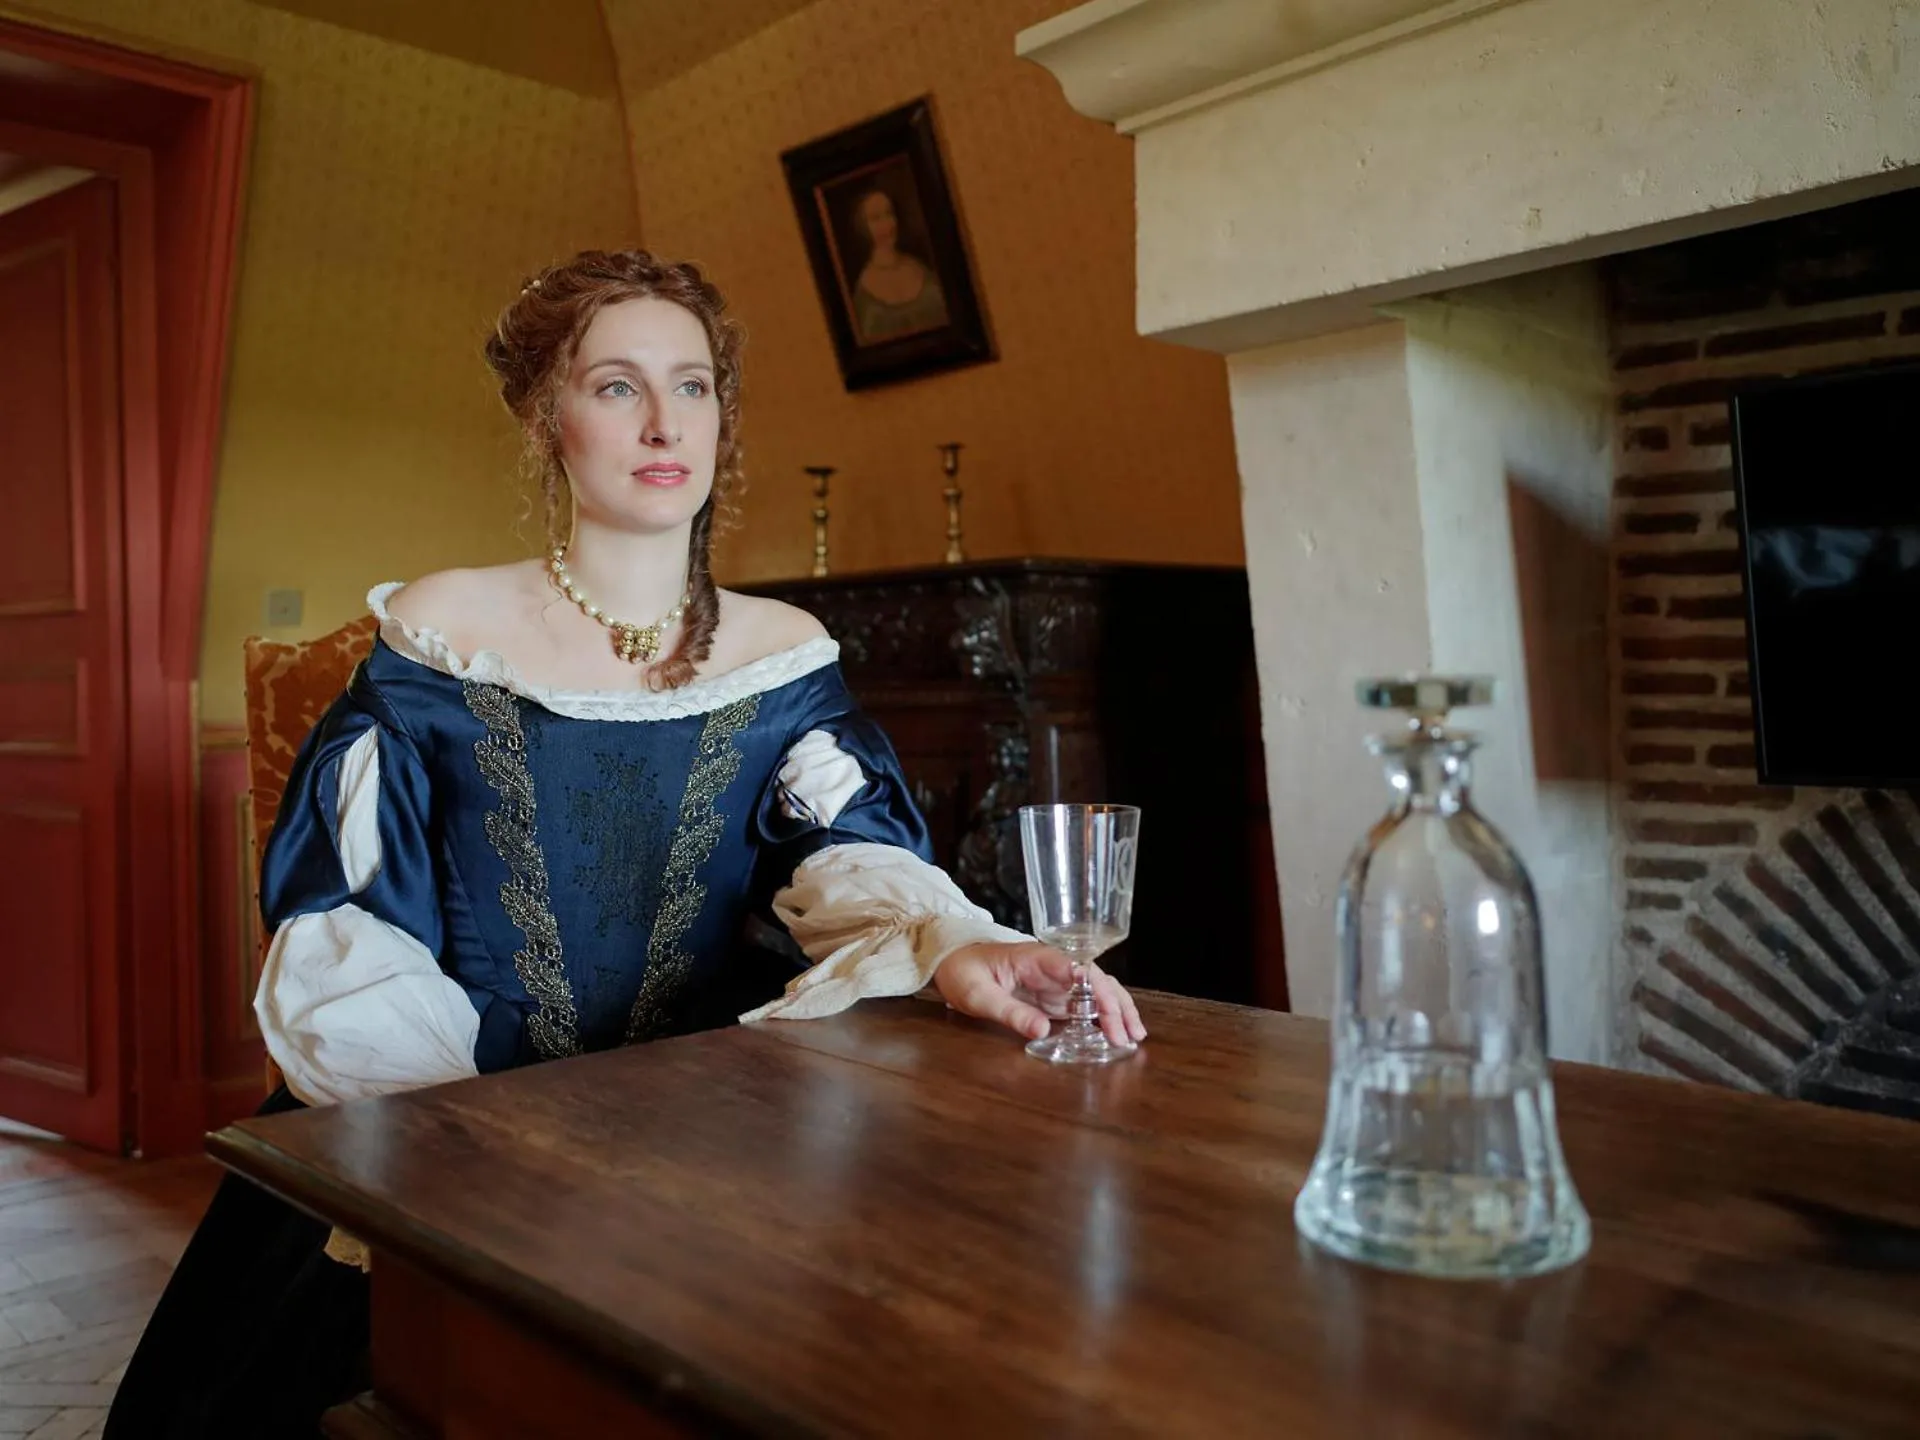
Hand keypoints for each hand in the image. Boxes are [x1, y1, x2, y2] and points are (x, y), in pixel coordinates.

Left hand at [932, 942, 1146, 1047]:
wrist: (950, 961)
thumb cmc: (962, 971)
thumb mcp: (978, 995)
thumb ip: (1010, 1012)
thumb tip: (1043, 1031)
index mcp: (1036, 958)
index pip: (1075, 968)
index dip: (1095, 988)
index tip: (1108, 1013)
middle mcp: (1053, 966)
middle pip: (1095, 980)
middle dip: (1114, 1006)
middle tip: (1126, 1036)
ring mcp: (1055, 981)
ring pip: (1096, 990)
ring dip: (1117, 1010)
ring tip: (1134, 1036)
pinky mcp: (1053, 995)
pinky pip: (1085, 1003)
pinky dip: (1103, 1016)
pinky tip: (1116, 1032)